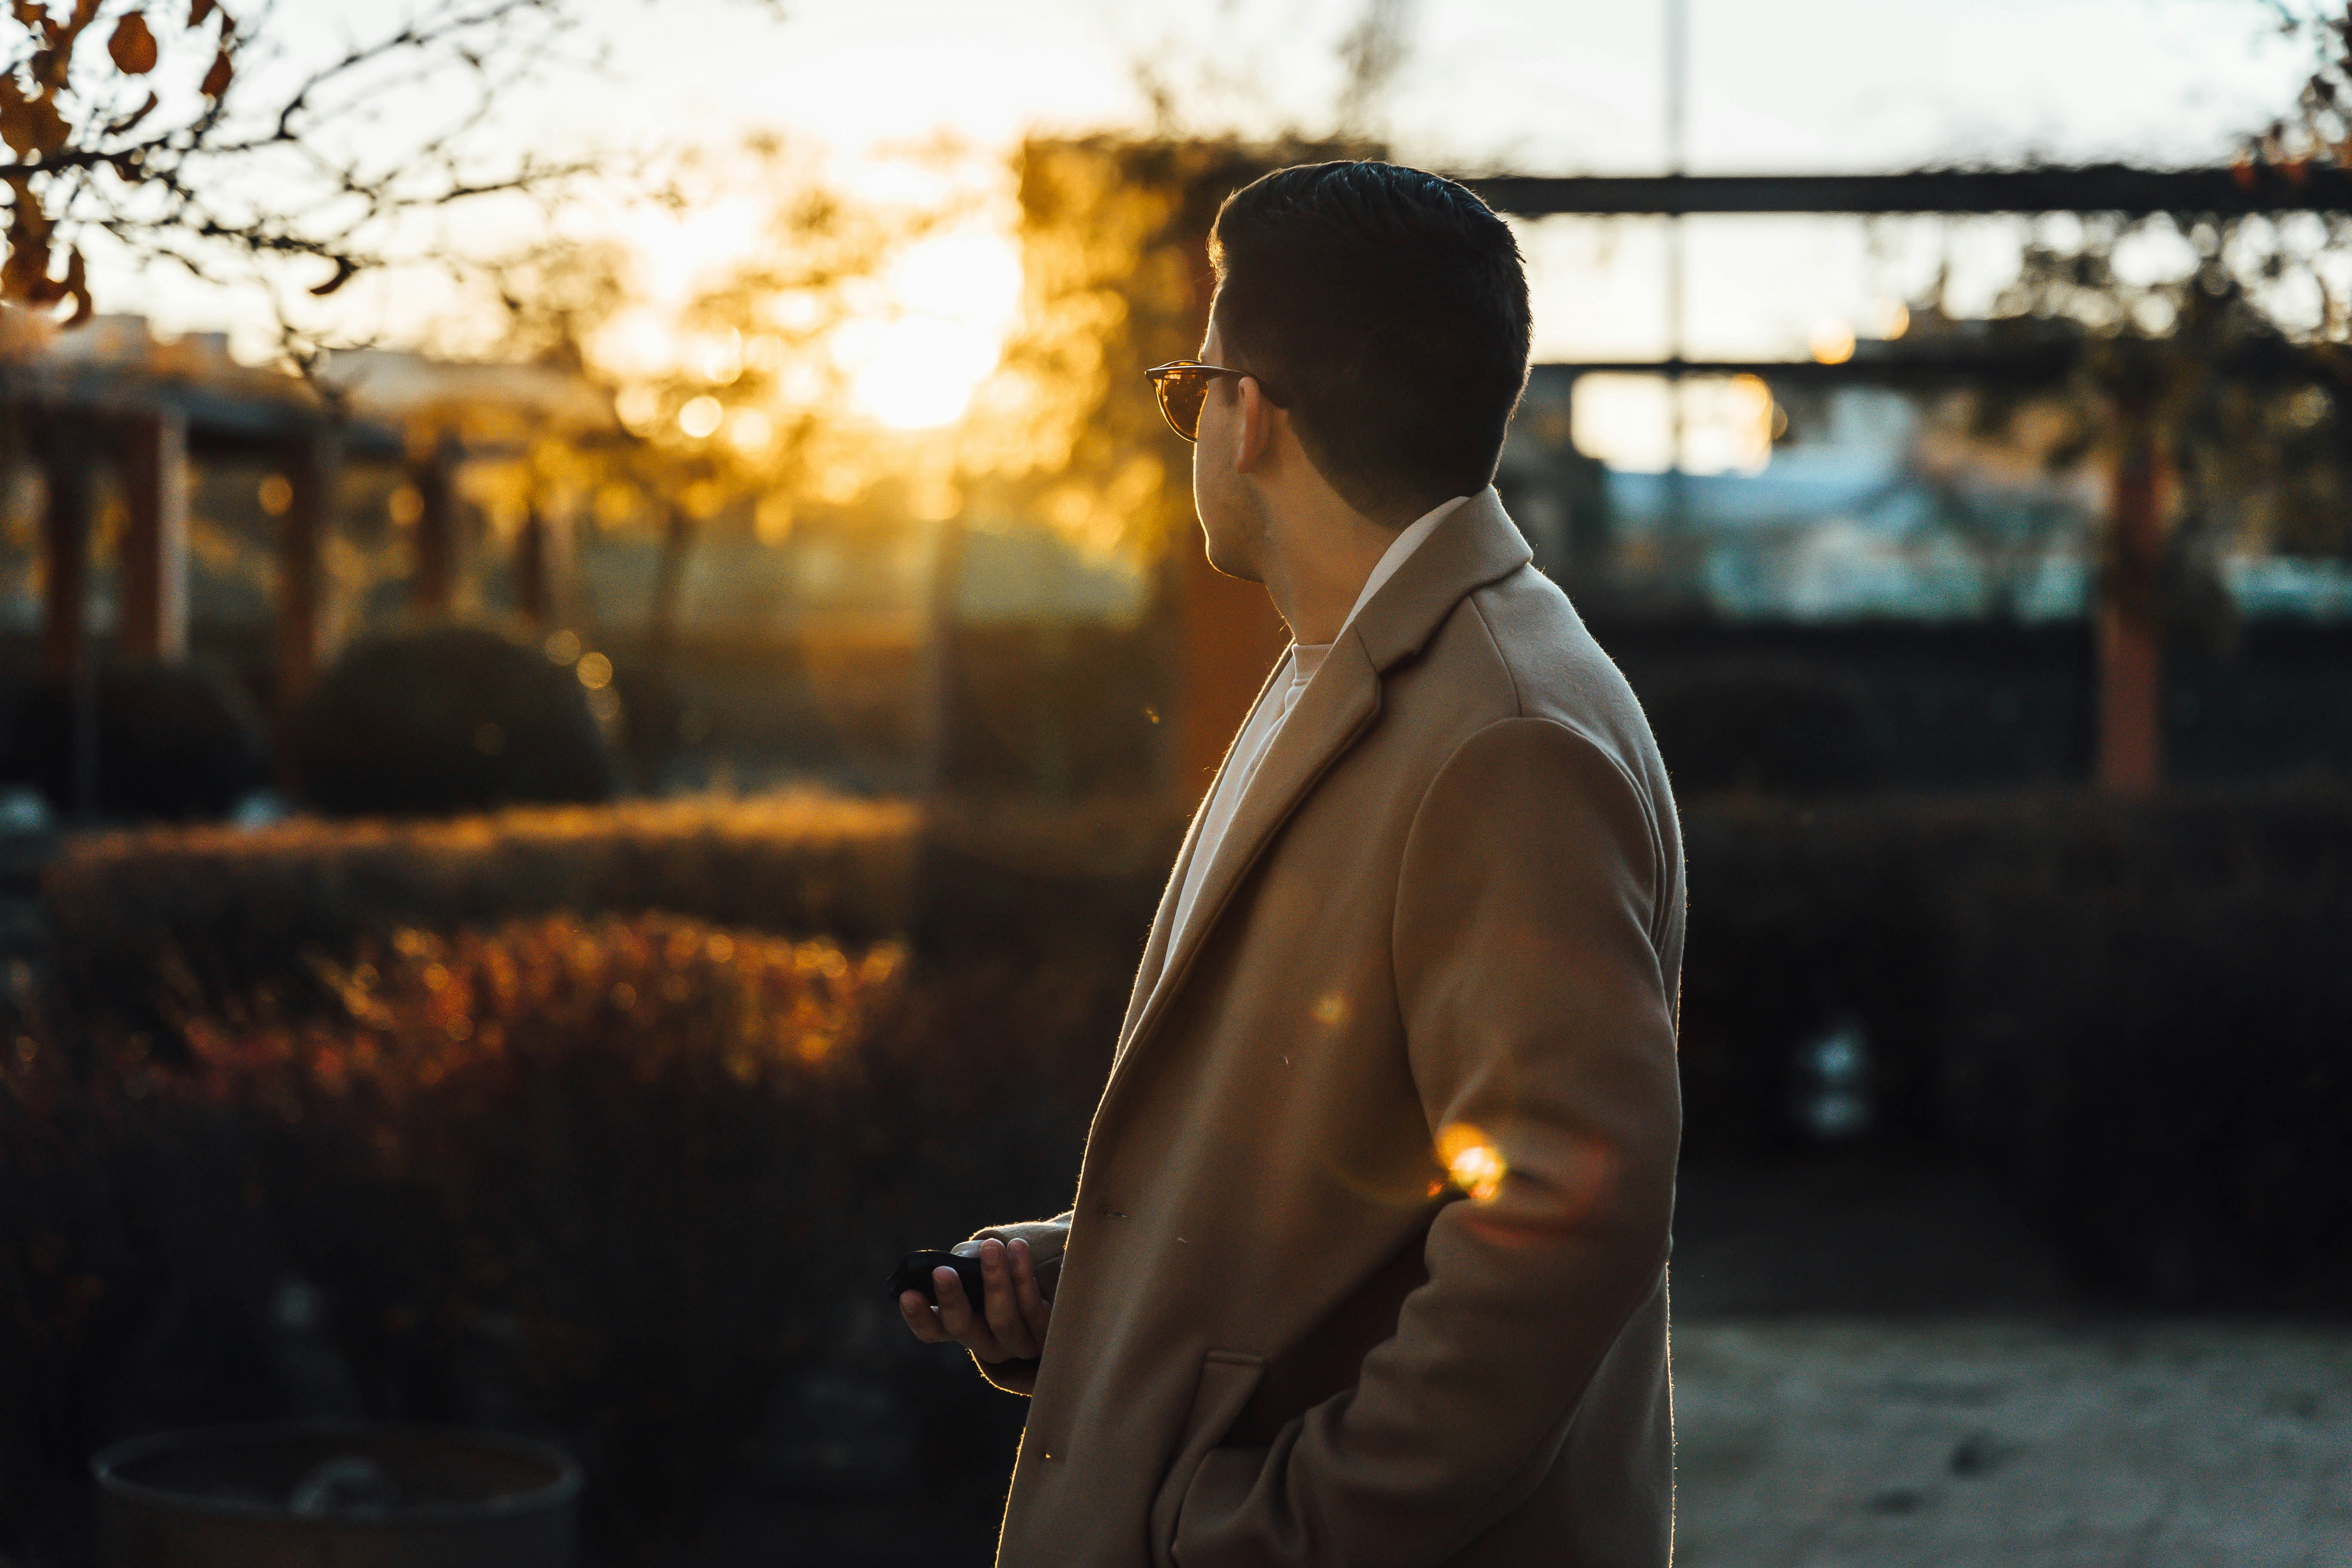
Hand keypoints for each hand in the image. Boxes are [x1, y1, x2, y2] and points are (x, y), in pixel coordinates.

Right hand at [898, 1237, 1051, 1369]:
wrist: (1049, 1286)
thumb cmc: (1000, 1273)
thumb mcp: (977, 1270)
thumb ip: (965, 1267)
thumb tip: (959, 1261)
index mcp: (958, 1327)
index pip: (930, 1330)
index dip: (918, 1316)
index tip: (906, 1294)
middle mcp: (983, 1343)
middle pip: (963, 1327)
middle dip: (951, 1298)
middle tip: (942, 1271)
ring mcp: (1015, 1344)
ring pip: (1001, 1319)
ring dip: (995, 1280)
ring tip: (990, 1246)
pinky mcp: (1045, 1334)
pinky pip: (1033, 1309)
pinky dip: (1023, 1276)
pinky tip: (1018, 1248)